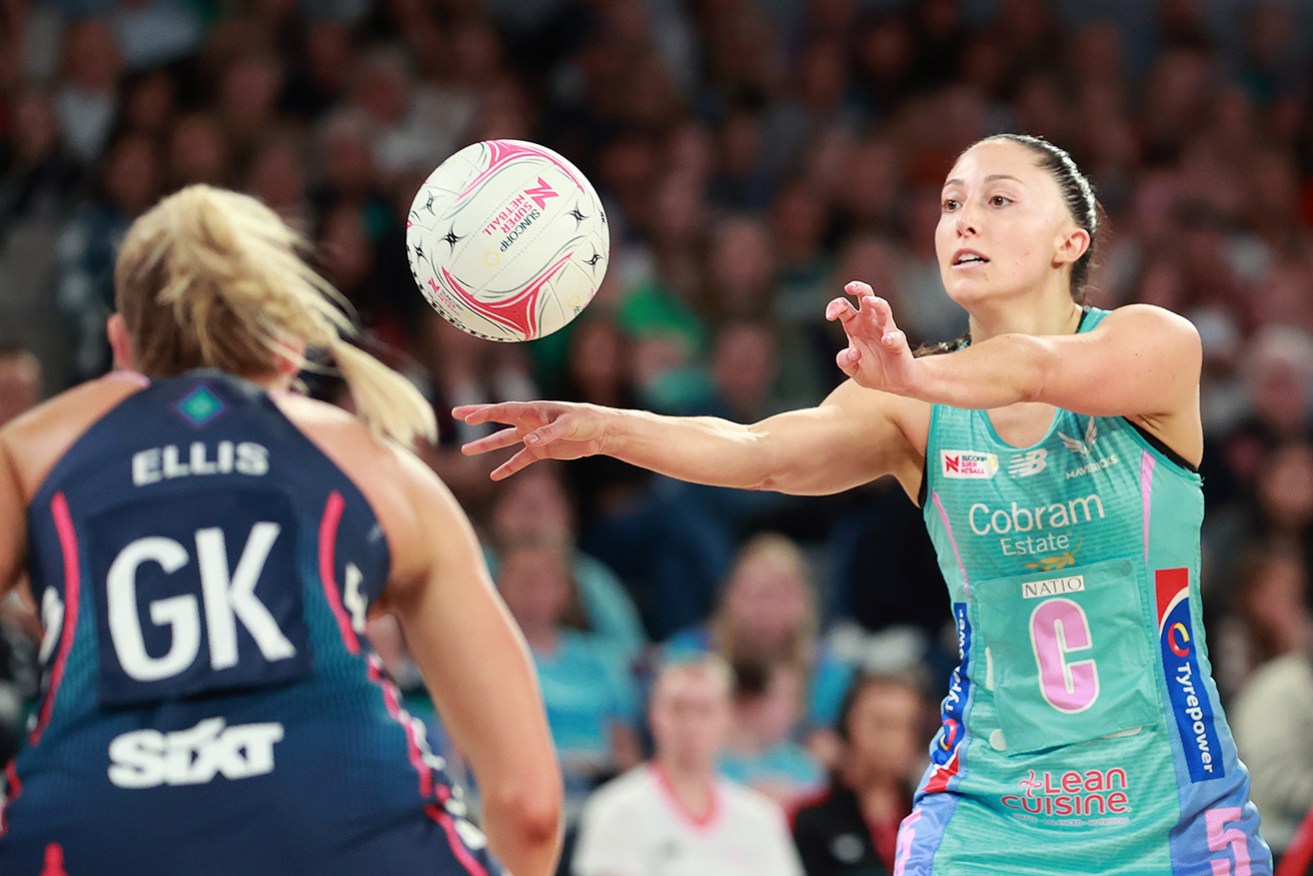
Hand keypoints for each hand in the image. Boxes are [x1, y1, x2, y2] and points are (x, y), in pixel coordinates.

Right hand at [452, 401, 610, 479]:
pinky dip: (508, 467)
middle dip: (477, 417)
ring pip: (505, 441)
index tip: (466, 416)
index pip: (504, 411)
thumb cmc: (585, 421)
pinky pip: (520, 459)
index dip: (485, 413)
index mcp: (534, 410)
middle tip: (456, 414)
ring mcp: (534, 436)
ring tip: (466, 451)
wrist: (600, 432)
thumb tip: (528, 441)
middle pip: (498, 420)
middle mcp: (530, 421)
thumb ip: (548, 433)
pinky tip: (495, 475)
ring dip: (487, 446)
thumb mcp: (568, 425)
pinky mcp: (541, 450)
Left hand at [825, 281, 916, 394]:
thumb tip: (852, 353)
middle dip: (859, 288)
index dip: (835, 307)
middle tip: (850, 287)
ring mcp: (886, 330)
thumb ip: (845, 362)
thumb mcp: (853, 370)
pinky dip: (891, 337)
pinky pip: (896, 336)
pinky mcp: (899, 343)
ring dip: (877, 303)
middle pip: (865, 297)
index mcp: (854, 325)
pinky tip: (886, 340)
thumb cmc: (871, 371)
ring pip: (883, 309)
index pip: (844, 307)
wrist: (893, 383)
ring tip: (870, 301)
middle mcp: (870, 323)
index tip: (830, 316)